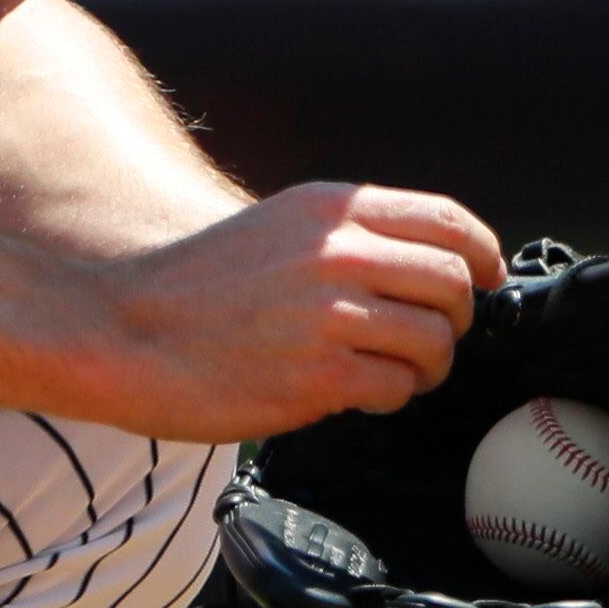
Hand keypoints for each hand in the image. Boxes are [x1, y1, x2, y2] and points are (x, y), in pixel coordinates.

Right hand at [82, 182, 506, 444]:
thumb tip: (424, 264)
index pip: (446, 221)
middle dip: (456, 318)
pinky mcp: (319, 375)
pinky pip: (396, 389)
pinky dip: (389, 398)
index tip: (485, 278)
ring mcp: (330, 315)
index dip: (483, 254)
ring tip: (391, 373)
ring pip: (434, 341)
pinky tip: (356, 394)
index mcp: (331, 210)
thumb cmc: (196, 289)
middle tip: (429, 338)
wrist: (123, 332)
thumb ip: (345, 236)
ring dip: (426, 366)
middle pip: (454, 283)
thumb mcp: (275, 228)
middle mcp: (338, 253)